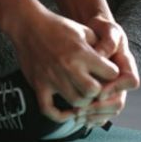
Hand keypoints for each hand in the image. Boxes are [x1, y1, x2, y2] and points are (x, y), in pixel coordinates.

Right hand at [5, 6, 120, 122]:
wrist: (28, 25)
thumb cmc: (57, 26)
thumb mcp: (83, 30)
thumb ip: (99, 45)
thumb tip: (111, 61)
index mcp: (82, 53)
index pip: (110, 73)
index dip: (112, 73)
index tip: (107, 72)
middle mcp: (68, 67)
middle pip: (94, 92)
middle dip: (98, 91)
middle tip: (95, 86)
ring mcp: (52, 78)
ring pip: (76, 103)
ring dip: (83, 101)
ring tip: (82, 95)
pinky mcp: (39, 86)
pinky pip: (49, 110)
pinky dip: (60, 115)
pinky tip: (67, 112)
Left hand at [77, 16, 139, 127]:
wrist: (95, 34)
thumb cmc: (102, 30)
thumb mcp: (108, 30)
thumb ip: (108, 41)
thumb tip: (100, 56)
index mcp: (127, 65)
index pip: (131, 81)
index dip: (116, 87)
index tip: (99, 89)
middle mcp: (121, 81)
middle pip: (119, 102)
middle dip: (101, 107)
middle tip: (82, 108)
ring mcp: (113, 90)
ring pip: (109, 111)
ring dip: (93, 115)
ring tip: (76, 114)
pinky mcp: (102, 96)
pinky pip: (100, 114)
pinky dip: (89, 118)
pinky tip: (76, 117)